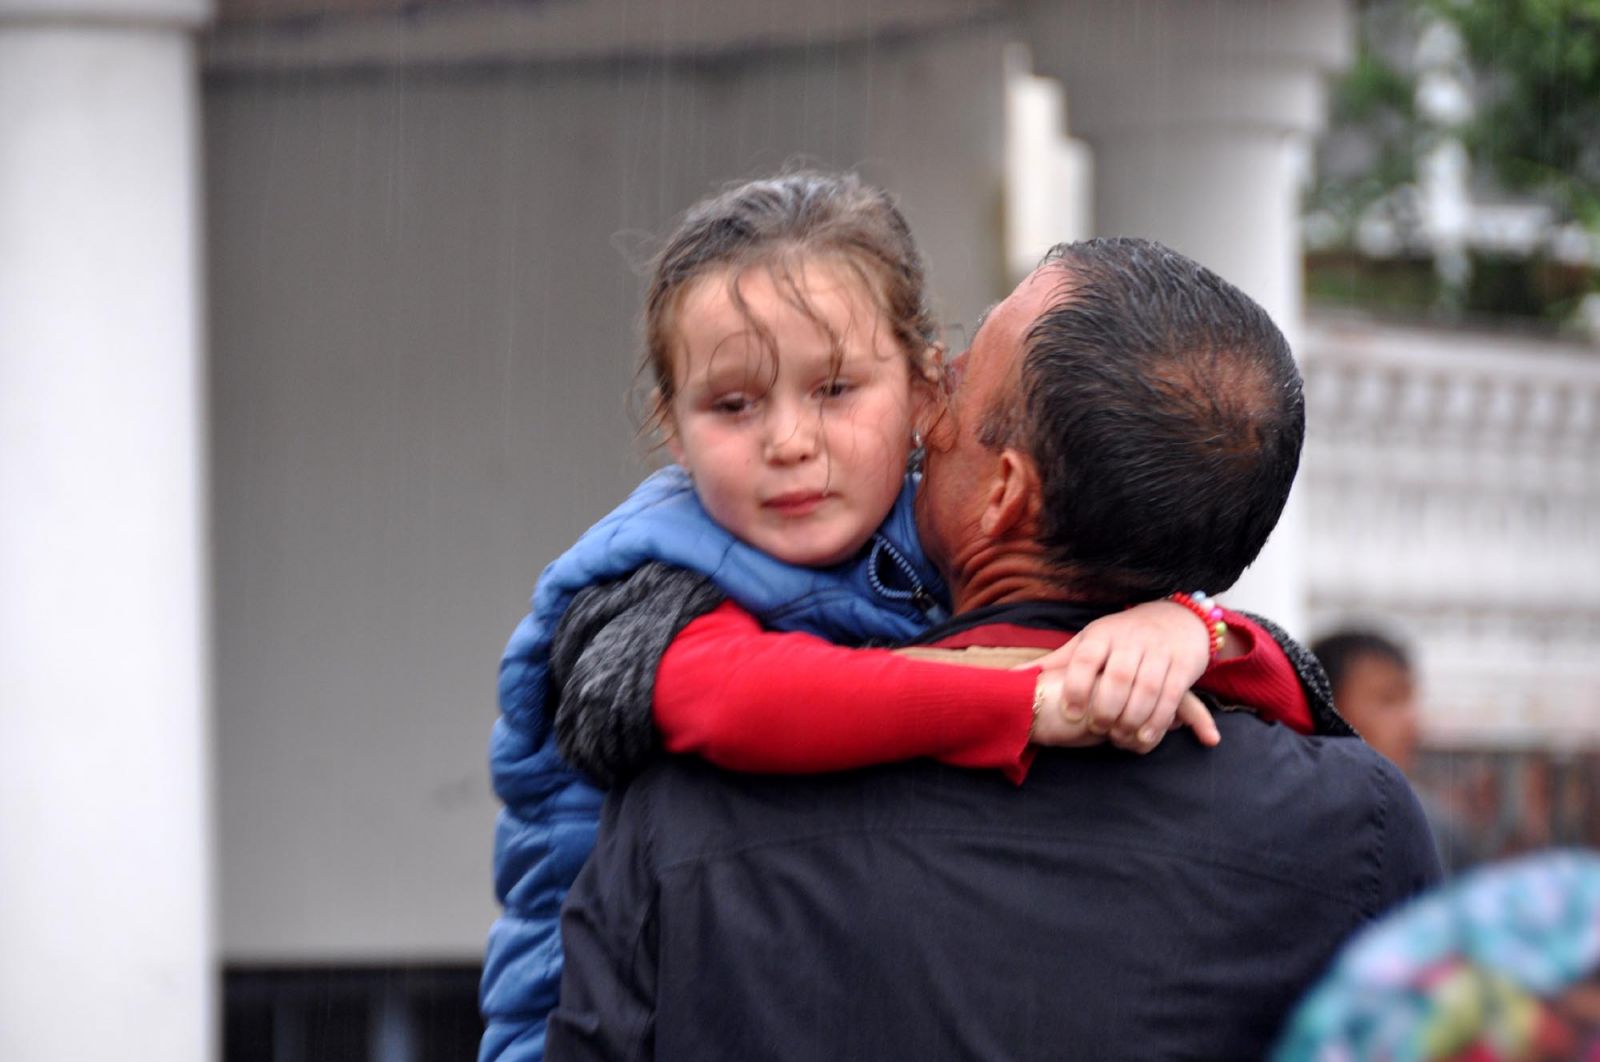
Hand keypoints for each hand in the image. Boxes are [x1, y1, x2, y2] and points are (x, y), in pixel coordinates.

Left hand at [1020, 601, 1220, 751]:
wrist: (1176, 617)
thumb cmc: (1122, 636)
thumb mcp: (1088, 642)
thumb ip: (1057, 662)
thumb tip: (1012, 678)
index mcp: (1101, 635)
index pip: (1086, 658)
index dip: (1076, 686)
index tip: (1070, 714)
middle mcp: (1131, 641)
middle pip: (1118, 676)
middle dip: (1107, 707)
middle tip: (1097, 729)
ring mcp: (1159, 652)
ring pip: (1147, 688)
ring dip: (1133, 718)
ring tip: (1119, 739)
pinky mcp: (1183, 665)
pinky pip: (1172, 696)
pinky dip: (1159, 720)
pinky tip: (1144, 738)